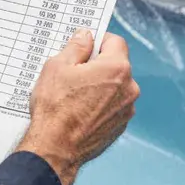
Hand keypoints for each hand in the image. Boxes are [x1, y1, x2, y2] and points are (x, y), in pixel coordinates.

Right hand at [16, 29, 138, 184]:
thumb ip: (76, 47)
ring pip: (115, 87)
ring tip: (74, 95)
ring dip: (100, 86)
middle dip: (97, 65)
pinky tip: (80, 110)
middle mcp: (129, 88)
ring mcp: (127, 110)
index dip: (98, 41)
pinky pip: (112, 106)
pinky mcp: (120, 126)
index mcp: (117, 68)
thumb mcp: (57, 66)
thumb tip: (86, 36)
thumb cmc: (55, 108)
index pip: (115, 41)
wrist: (56, 148)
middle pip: (116, 65)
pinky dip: (100, 104)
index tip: (84, 46)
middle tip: (73, 73)